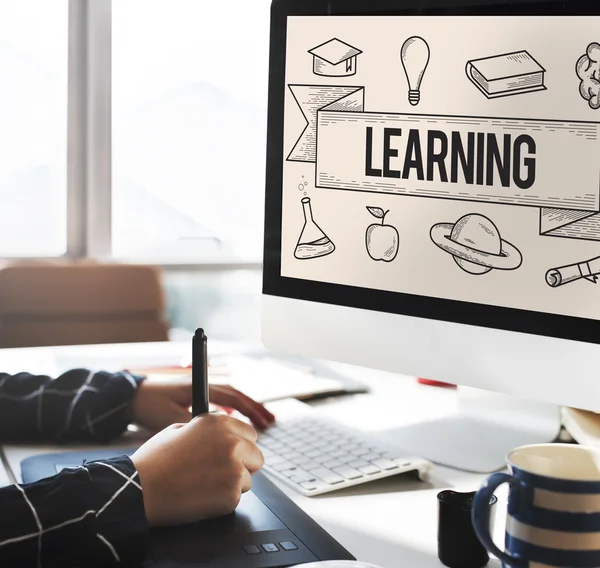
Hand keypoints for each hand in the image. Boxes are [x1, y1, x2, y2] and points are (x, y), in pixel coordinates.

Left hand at [129, 376, 274, 431]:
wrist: (129, 398)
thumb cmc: (149, 406)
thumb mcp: (172, 419)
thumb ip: (195, 428)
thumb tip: (218, 440)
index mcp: (200, 390)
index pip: (233, 397)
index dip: (251, 408)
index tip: (264, 420)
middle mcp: (202, 389)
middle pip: (236, 397)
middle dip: (255, 409)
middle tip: (271, 421)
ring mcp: (198, 395)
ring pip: (230, 400)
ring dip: (246, 411)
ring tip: (262, 422)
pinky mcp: (193, 402)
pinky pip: (220, 405)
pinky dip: (233, 414)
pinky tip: (237, 426)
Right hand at [131, 414, 263, 526]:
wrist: (140, 489)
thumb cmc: (154, 461)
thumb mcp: (179, 429)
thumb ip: (206, 429)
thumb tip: (222, 434)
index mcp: (220, 423)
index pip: (250, 433)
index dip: (240, 445)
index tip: (232, 453)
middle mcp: (232, 442)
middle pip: (256, 456)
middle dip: (242, 465)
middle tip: (219, 473)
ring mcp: (234, 468)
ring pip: (248, 478)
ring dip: (232, 484)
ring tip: (204, 485)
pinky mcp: (232, 493)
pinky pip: (237, 498)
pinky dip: (223, 501)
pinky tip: (201, 497)